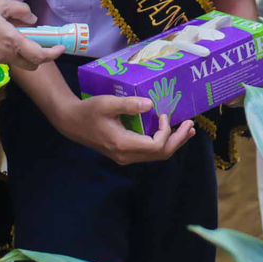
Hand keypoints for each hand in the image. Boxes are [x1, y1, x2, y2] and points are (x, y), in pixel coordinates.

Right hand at [0, 0, 58, 68]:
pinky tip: (6, 37)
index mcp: (11, 42)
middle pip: (32, 65)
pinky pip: (7, 59)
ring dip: (27, 54)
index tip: (60, 48)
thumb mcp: (0, 4)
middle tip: (42, 42)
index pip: (39, 56)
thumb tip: (33, 20)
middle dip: (41, 57)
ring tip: (22, 35)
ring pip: (20, 63)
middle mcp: (6, 55)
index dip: (53, 54)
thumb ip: (20, 10)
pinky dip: (13, 52)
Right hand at [52, 94, 195, 165]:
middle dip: (178, 140)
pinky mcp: (125, 154)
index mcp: (123, 144)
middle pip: (160, 154)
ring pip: (156, 156)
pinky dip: (162, 144)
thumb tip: (150, 105)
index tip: (163, 114)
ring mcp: (126, 157)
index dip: (165, 132)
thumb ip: (128, 104)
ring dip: (173, 143)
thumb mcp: (107, 103)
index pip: (155, 146)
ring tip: (187, 130)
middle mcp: (127, 156)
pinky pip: (149, 153)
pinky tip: (169, 133)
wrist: (72, 123)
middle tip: (190, 125)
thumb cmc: (89, 111)